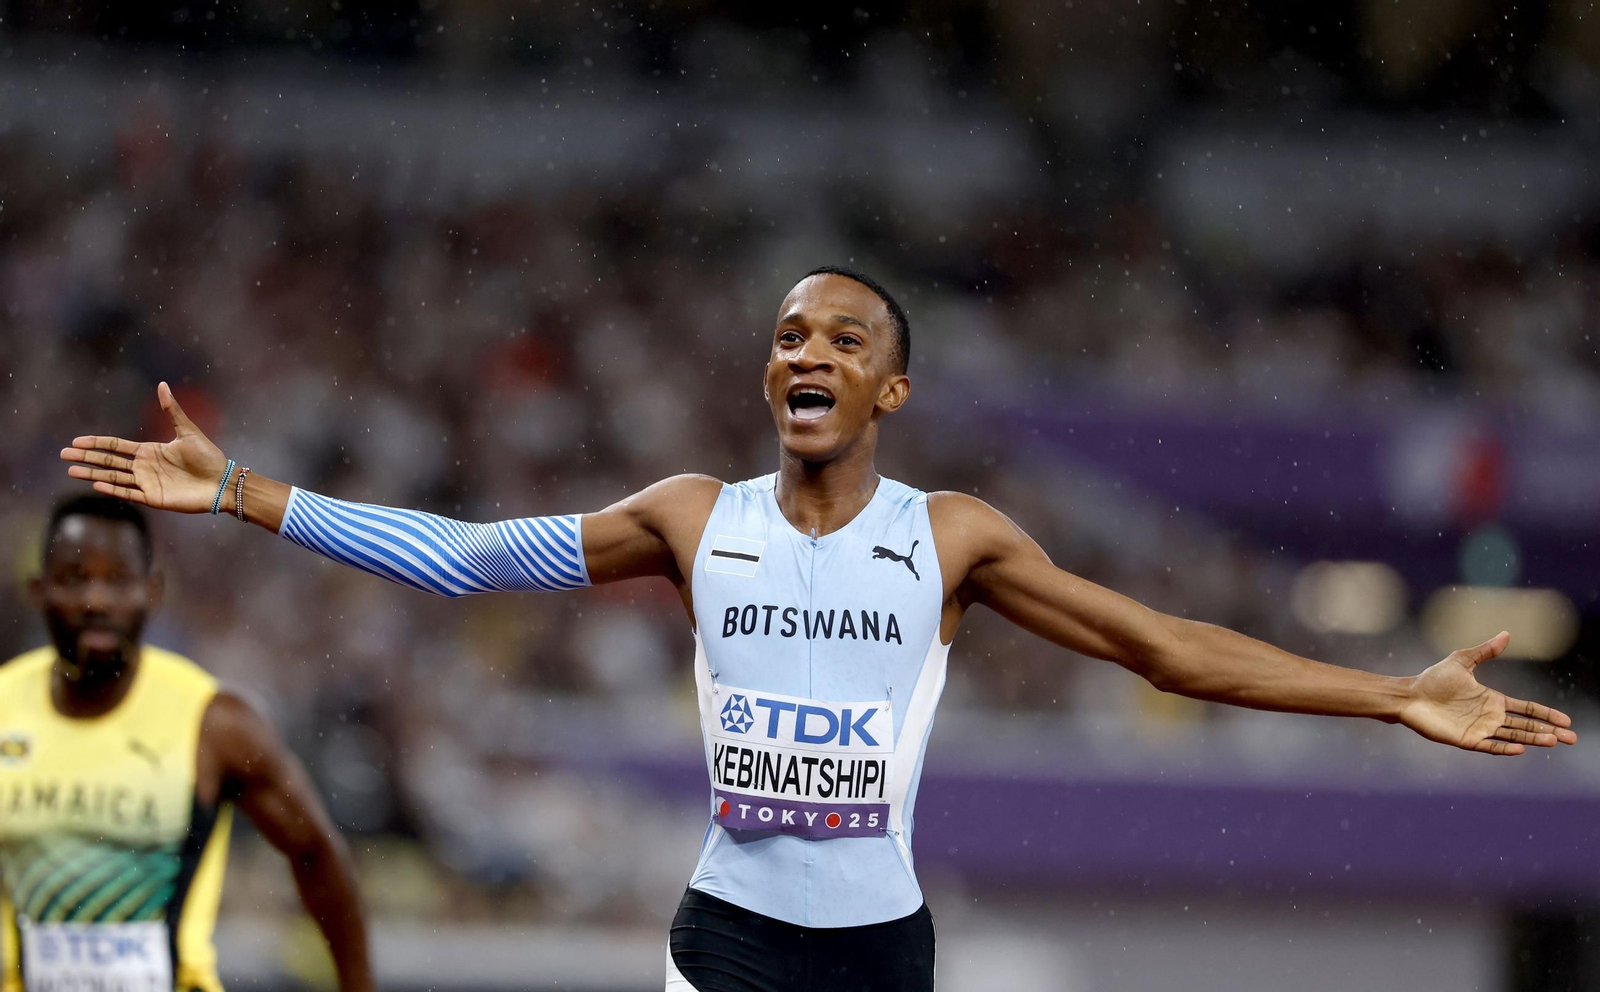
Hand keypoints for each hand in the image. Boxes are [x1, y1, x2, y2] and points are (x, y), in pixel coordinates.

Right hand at [61, 382, 228, 512]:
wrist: (221, 482)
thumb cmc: (208, 456)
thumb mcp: (187, 431)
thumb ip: (172, 410)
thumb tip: (162, 384)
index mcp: (149, 450)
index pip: (115, 446)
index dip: (96, 443)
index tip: (76, 441)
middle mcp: (144, 466)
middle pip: (108, 461)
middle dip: (86, 458)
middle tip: (63, 455)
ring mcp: (147, 483)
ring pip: (113, 477)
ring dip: (92, 475)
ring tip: (71, 471)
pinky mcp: (153, 498)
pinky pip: (128, 493)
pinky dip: (112, 489)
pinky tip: (96, 485)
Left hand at [1399, 631, 1577, 754]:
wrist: (1409, 695)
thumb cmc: (1433, 679)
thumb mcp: (1462, 660)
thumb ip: (1485, 651)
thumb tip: (1506, 634)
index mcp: (1492, 700)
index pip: (1526, 709)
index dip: (1545, 714)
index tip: (1565, 720)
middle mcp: (1489, 716)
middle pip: (1525, 726)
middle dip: (1548, 731)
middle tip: (1570, 738)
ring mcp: (1479, 729)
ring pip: (1512, 736)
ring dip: (1532, 739)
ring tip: (1553, 741)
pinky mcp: (1466, 739)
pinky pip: (1489, 746)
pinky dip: (1504, 748)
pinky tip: (1520, 749)